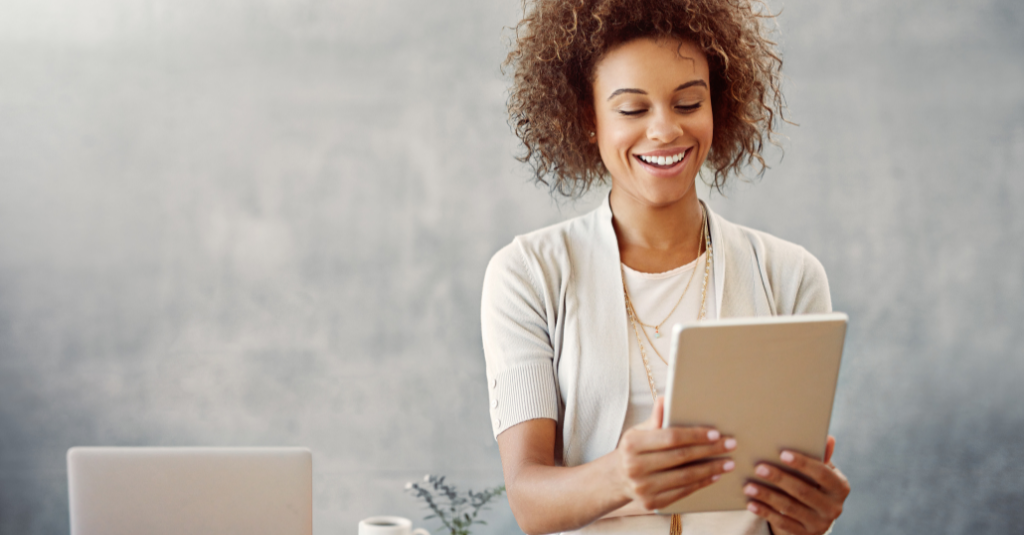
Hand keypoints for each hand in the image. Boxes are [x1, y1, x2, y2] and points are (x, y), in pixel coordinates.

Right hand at [614, 397, 736, 510]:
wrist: (617, 479)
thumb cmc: (634, 450)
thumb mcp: (639, 432)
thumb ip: (655, 419)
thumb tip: (665, 400)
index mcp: (632, 444)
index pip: (670, 437)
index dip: (695, 435)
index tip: (716, 433)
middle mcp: (635, 467)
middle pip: (681, 457)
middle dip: (710, 450)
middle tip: (730, 444)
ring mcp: (643, 487)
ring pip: (685, 477)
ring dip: (711, 469)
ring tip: (728, 462)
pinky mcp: (652, 503)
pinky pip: (683, 492)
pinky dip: (701, 483)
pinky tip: (714, 476)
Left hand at [743, 435, 849, 534]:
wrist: (814, 517)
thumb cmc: (814, 485)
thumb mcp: (820, 472)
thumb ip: (821, 457)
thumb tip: (829, 438)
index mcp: (840, 488)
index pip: (822, 473)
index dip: (803, 463)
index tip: (782, 454)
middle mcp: (834, 508)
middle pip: (803, 491)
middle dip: (779, 479)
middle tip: (758, 467)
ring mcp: (820, 524)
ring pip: (790, 508)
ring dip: (767, 496)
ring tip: (748, 486)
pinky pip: (782, 523)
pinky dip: (765, 512)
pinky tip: (751, 503)